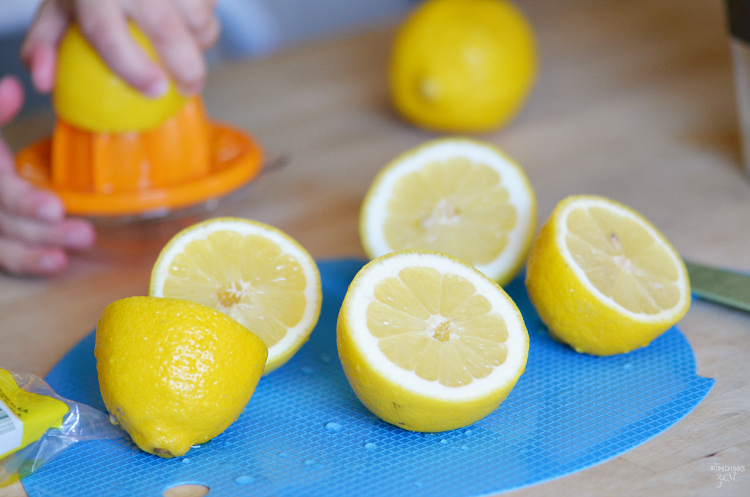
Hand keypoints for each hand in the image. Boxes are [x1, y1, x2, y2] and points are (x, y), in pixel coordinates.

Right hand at [0, 76, 94, 275]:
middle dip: (41, 231)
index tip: (55, 210)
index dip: (24, 200)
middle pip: (2, 221)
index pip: (1, 191)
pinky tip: (54, 263)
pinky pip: (0, 256)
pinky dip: (25, 261)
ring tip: (64, 259)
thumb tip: (14, 88)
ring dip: (31, 254)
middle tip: (84, 235)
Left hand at [21, 0, 219, 96]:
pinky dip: (208, 17)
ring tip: (190, 46)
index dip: (134, 70)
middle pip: (168, 32)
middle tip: (190, 88)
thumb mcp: (58, 5)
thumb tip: (43, 82)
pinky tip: (192, 18)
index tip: (156, 90)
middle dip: (188, 70)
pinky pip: (213, 4)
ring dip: (202, 41)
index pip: (110, 37)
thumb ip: (45, 44)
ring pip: (201, 20)